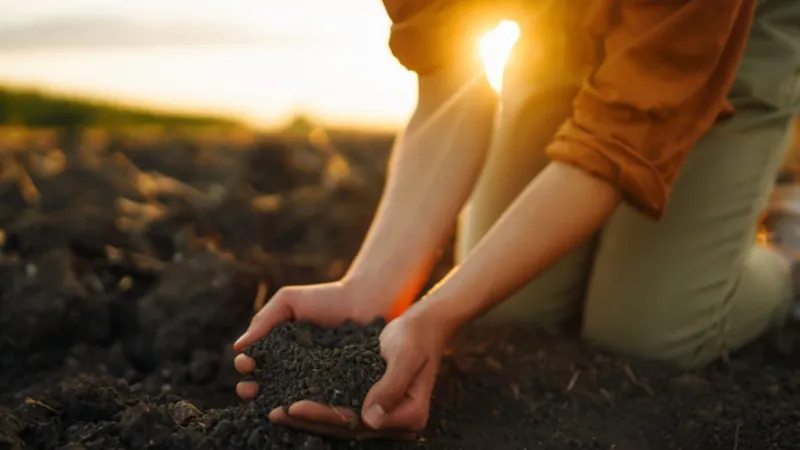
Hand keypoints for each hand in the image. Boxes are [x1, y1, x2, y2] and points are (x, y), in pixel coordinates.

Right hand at [233, 280, 385, 399]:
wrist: (365, 299)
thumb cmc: (326, 297)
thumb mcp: (289, 301)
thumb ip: (264, 319)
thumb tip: (238, 346)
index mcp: (279, 350)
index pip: (255, 363)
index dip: (245, 365)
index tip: (245, 362)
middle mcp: (293, 369)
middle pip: (266, 385)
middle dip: (252, 389)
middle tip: (249, 389)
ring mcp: (315, 381)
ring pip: (290, 397)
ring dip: (275, 402)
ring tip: (269, 402)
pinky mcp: (337, 388)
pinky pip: (320, 400)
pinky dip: (308, 405)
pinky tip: (299, 405)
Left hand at [266, 311, 444, 438]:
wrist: (425, 324)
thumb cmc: (417, 335)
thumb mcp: (405, 355)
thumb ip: (390, 387)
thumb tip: (370, 420)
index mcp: (410, 415)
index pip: (358, 422)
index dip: (324, 416)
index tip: (295, 406)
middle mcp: (396, 422)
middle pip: (346, 426)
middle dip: (309, 420)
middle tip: (275, 412)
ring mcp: (384, 415)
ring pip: (340, 422)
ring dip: (308, 418)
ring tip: (276, 411)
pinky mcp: (372, 403)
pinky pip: (341, 409)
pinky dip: (317, 406)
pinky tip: (291, 401)